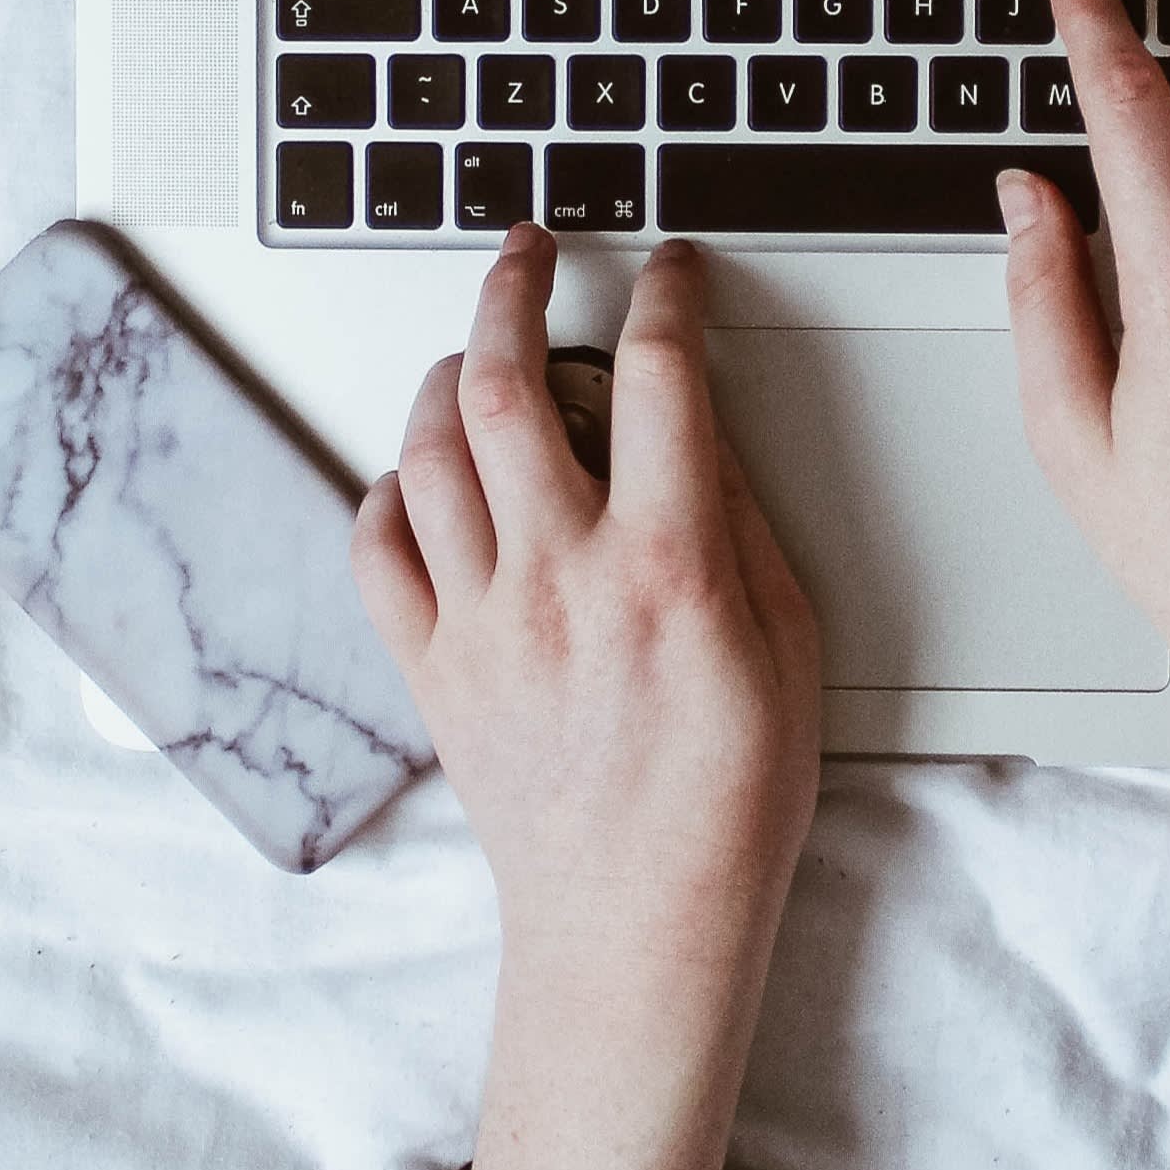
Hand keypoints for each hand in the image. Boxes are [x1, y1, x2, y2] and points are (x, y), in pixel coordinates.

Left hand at [351, 229, 820, 1169]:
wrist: (638, 921)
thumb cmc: (730, 801)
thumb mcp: (792, 645)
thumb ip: (740, 524)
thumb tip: (699, 435)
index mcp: (668, 563)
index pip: (660, 375)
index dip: (665, 295)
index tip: (669, 267)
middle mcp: (560, 574)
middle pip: (503, 381)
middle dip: (511, 286)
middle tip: (529, 248)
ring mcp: (481, 619)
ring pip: (427, 448)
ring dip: (445, 375)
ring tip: (473, 354)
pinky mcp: (430, 667)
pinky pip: (377, 547)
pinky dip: (390, 490)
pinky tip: (422, 479)